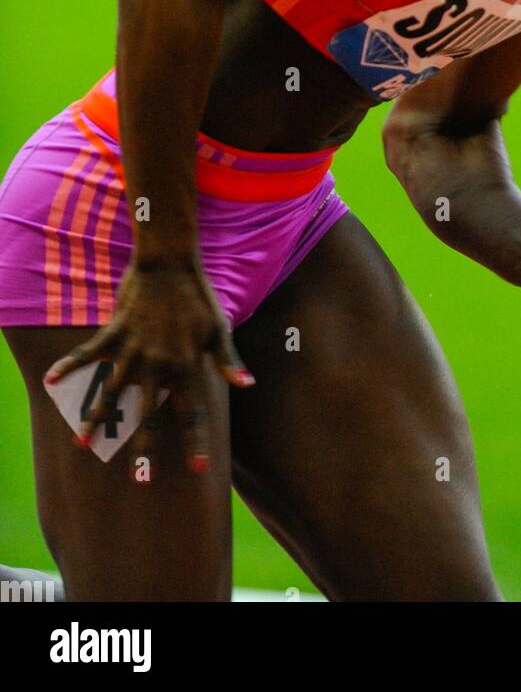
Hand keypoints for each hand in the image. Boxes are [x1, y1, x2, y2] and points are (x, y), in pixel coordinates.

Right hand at [44, 255, 253, 474]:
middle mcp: (156, 364)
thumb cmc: (198, 296)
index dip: (195, 441)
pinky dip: (70, 365)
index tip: (198, 469)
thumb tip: (247, 386)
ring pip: (110, 392)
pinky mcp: (114, 332)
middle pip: (147, 415)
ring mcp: (131, 349)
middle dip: (144, 450)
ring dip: (96, 419)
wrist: (170, 262)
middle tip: (141, 480)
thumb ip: (228, 362)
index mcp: (184, 366)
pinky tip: (52, 381)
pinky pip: (89, 353)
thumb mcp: (219, 329)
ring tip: (82, 446)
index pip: (191, 413)